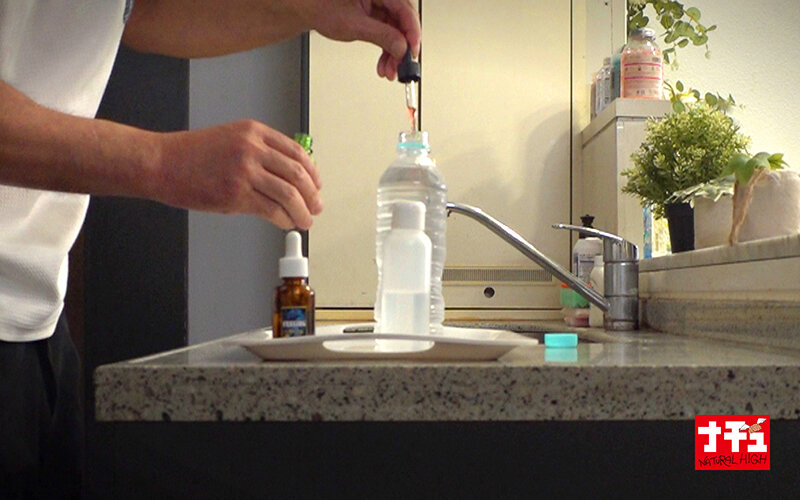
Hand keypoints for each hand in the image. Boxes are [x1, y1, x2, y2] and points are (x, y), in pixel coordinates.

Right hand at [154, 120, 321, 228]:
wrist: (163, 163)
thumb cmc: (193, 154)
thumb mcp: (232, 139)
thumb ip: (260, 152)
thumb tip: (288, 175)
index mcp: (255, 132)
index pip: (297, 153)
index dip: (313, 173)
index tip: (316, 186)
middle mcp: (252, 148)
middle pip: (298, 174)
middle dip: (312, 195)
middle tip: (316, 207)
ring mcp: (244, 171)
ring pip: (288, 194)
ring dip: (302, 212)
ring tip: (304, 220)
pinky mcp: (236, 194)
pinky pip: (271, 210)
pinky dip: (283, 219)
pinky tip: (284, 222)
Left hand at [298, 0, 420, 79]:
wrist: (307, 9)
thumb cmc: (321, 7)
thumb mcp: (353, 25)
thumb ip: (381, 36)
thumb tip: (401, 47)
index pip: (404, 9)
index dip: (411, 33)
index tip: (411, 51)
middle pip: (403, 21)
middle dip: (402, 47)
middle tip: (401, 66)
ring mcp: (380, 4)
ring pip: (397, 30)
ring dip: (395, 53)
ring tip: (389, 70)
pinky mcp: (377, 14)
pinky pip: (389, 33)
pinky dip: (387, 49)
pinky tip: (385, 63)